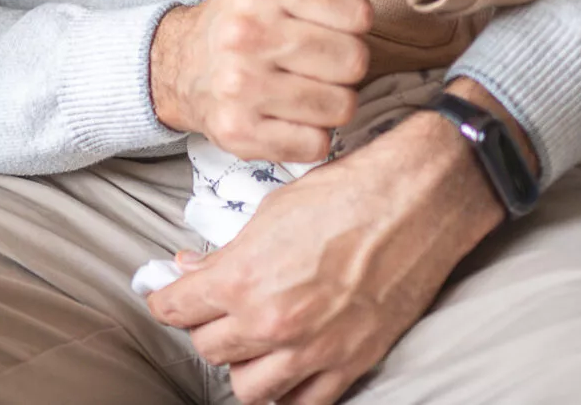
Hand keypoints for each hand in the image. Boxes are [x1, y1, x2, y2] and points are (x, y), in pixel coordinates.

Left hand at [146, 79, 513, 403]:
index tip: (169, 297)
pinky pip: (302, 403)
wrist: (414, 203)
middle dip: (205, 328)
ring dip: (243, 365)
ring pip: (248, 387)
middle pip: (209, 349)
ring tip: (251, 341)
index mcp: (243, 278)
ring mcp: (311, 350)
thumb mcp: (269, 213)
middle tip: (215, 310)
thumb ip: (227, 251)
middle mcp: (271, 322)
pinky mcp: (349, 364)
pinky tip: (286, 368)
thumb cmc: (344, 196)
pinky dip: (287, 391)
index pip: (176, 309)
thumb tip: (190, 268)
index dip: (166, 300)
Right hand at [149, 0, 372, 164]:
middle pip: (354, 60)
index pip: (358, 12)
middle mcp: (247, 32)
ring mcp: (240, 85)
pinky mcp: (239, 132)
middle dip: (345, 64)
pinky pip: (316, 144)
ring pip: (341, 106)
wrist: (179, 64)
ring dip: (332, 102)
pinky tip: (289, 117)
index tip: (330, 25)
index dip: (353, 22)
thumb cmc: (245, 17)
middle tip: (318, 61)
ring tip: (305, 88)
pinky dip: (311, 135)